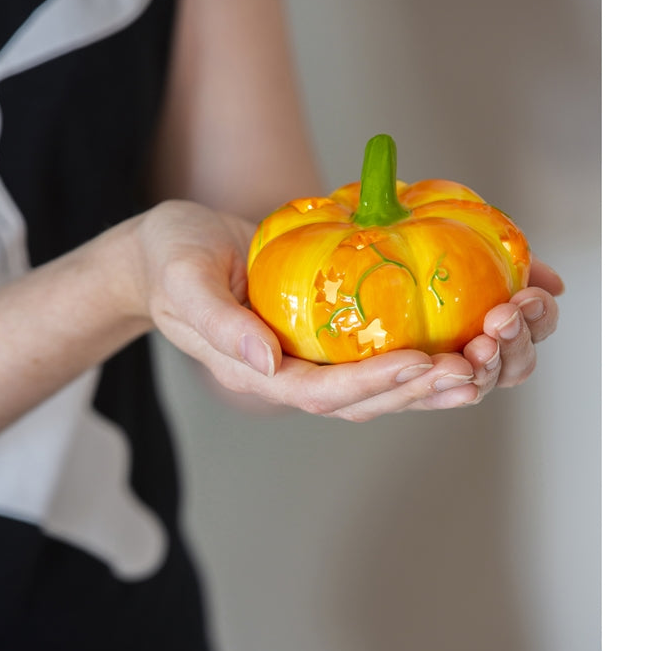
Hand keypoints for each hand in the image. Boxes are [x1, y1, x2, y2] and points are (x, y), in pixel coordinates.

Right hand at [135, 202, 562, 421]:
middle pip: (358, 400)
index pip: (319, 391)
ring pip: (373, 386)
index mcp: (253, 370)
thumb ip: (217, 322)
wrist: (171, 251)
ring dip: (426, 385)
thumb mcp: (183, 279)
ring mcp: (305, 359)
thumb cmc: (171, 258)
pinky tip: (455, 343)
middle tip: (472, 373)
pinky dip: (414, 356)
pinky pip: (372, 355)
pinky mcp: (321, 338)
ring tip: (479, 370)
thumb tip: (266, 361)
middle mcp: (285, 374)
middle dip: (415, 392)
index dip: (372, 383)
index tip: (422, 363)